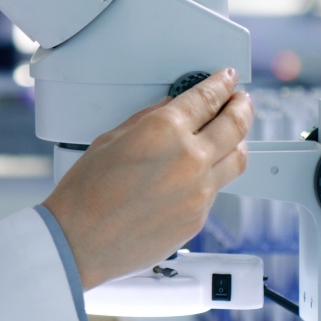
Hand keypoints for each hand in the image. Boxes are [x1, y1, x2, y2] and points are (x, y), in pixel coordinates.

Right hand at [41, 69, 252, 289]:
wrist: (79, 241)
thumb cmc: (84, 193)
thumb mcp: (110, 140)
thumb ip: (147, 120)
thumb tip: (170, 109)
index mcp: (164, 131)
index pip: (208, 98)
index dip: (221, 84)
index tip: (227, 79)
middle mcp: (189, 159)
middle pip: (235, 124)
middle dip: (241, 106)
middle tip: (241, 100)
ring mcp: (199, 192)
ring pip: (238, 158)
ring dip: (239, 140)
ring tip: (234, 134)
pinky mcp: (199, 218)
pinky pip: (218, 188)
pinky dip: (216, 173)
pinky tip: (204, 169)